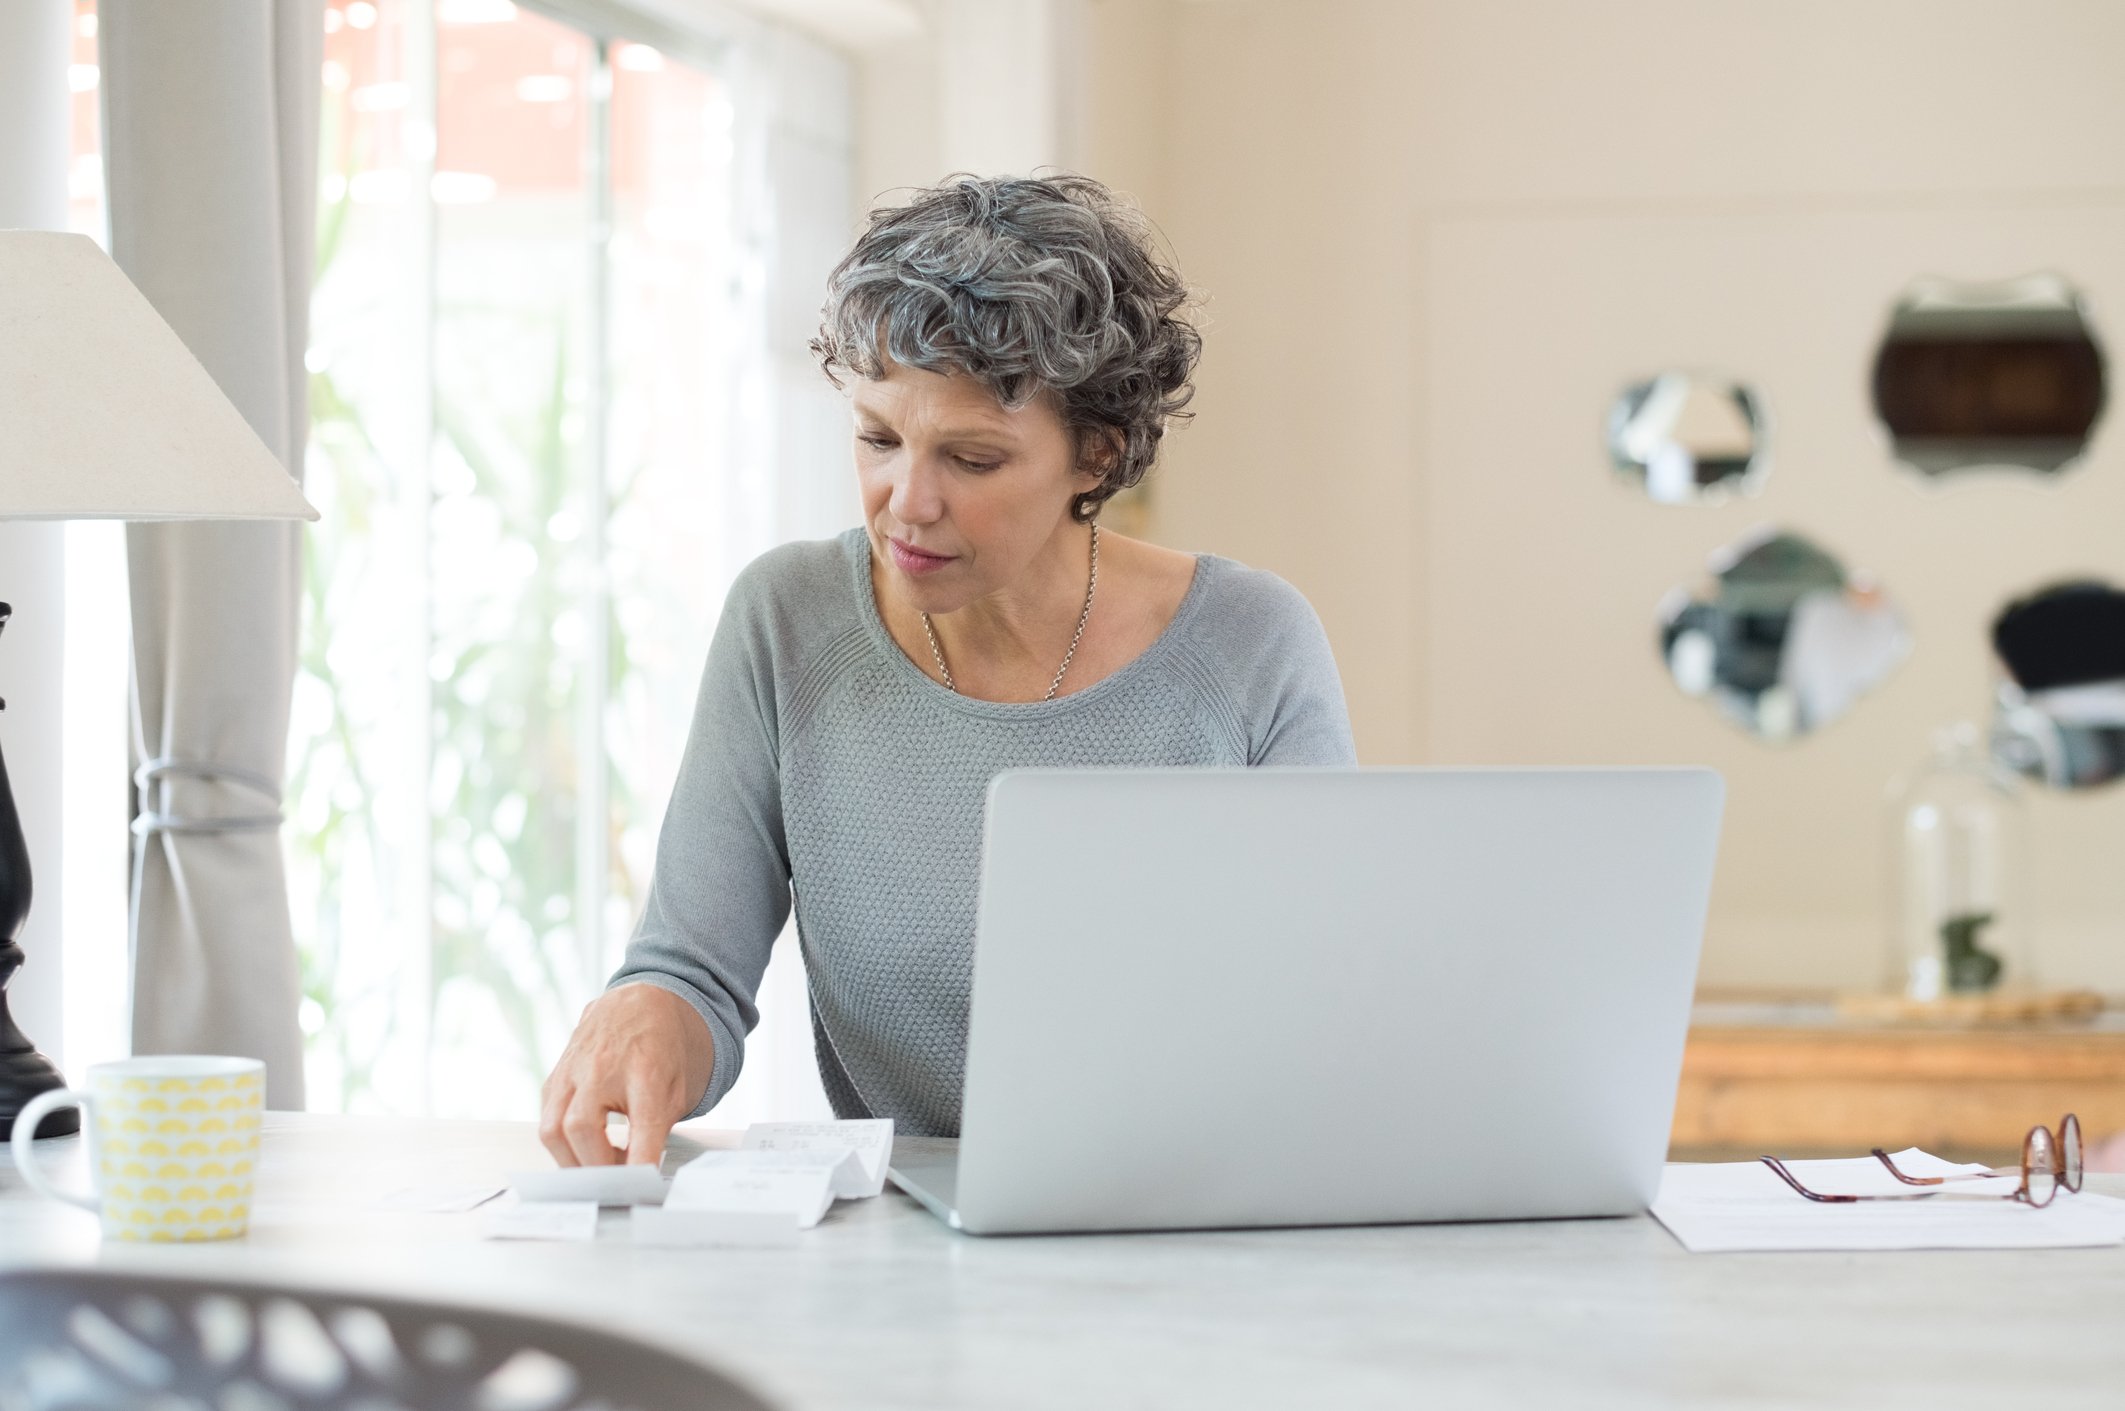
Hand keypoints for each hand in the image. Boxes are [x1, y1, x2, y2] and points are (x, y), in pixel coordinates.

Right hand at [539, 983, 714, 1166]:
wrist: (647, 999)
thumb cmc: (666, 1048)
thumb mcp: (679, 1087)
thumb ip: (658, 1130)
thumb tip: (640, 1177)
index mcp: (646, 1068)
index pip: (643, 1124)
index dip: (639, 1162)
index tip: (641, 1187)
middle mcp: (603, 1065)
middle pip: (580, 1129)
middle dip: (596, 1168)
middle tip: (616, 1182)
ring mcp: (573, 1067)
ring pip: (552, 1129)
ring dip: (571, 1161)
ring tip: (598, 1169)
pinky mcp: (556, 1072)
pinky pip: (546, 1116)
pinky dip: (562, 1141)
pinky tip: (585, 1146)